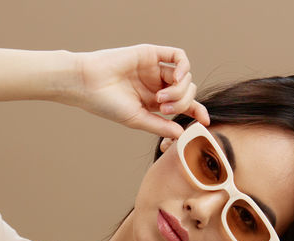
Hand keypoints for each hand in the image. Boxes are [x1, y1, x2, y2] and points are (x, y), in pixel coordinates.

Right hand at [68, 44, 209, 137]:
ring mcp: (155, 68)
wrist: (88, 83)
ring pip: (185, 76)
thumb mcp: (137, 119)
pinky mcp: (152, 53)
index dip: (197, 111)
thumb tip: (182, 133)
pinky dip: (183, 68)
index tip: (205, 122)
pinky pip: (178, 56)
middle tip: (164, 109)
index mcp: (153, 102)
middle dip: (182, 103)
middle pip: (187, 91)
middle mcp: (157, 84)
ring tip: (161, 98)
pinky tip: (175, 78)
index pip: (183, 105)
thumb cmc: (106, 104)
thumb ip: (160, 126)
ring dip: (179, 90)